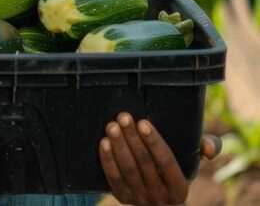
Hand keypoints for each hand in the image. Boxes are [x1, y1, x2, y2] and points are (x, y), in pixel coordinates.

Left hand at [100, 112, 221, 205]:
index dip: (154, 142)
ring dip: (118, 146)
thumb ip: (208, 147)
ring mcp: (140, 199)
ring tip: (112, 126)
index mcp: (180, 189)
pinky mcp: (123, 198)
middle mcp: (161, 198)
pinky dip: (107, 160)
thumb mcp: (193, 161)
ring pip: (128, 170)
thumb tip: (209, 148)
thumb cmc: (176, 170)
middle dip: (132, 138)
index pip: (167, 163)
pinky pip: (113, 179)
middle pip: (144, 163)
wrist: (157, 200)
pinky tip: (103, 142)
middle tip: (123, 117)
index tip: (142, 122)